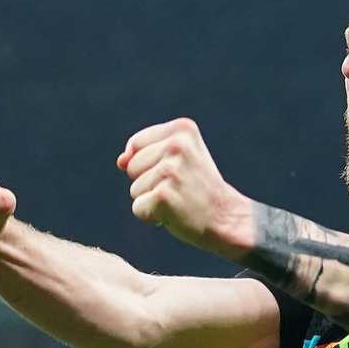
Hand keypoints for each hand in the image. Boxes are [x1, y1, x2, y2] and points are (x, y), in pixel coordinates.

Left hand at [117, 117, 251, 255]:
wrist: (228, 218)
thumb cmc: (199, 188)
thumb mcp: (178, 159)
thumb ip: (146, 152)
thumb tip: (120, 161)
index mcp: (182, 128)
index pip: (136, 145)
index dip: (148, 164)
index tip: (178, 172)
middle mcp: (176, 145)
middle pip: (131, 167)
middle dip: (149, 183)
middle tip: (181, 188)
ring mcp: (170, 171)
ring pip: (134, 189)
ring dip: (153, 200)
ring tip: (180, 199)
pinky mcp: (163, 196)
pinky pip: (138, 208)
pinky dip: (153, 216)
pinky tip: (177, 213)